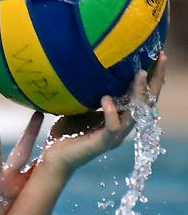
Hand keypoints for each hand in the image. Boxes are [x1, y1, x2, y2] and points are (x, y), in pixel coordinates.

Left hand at [42, 52, 166, 175]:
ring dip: (139, 94)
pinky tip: (106, 98)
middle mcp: (121, 127)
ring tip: (140, 74)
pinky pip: (112, 128)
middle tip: (160, 59)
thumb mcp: (80, 108)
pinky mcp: (101, 144)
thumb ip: (90, 94)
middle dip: (155, 81)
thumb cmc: (66, 134)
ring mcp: (113, 137)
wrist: (54, 158)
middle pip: (147, 104)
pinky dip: (111, 112)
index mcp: (119, 118)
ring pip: (135, 115)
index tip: (157, 55)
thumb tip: (90, 69)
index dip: (152, 78)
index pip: (142, 97)